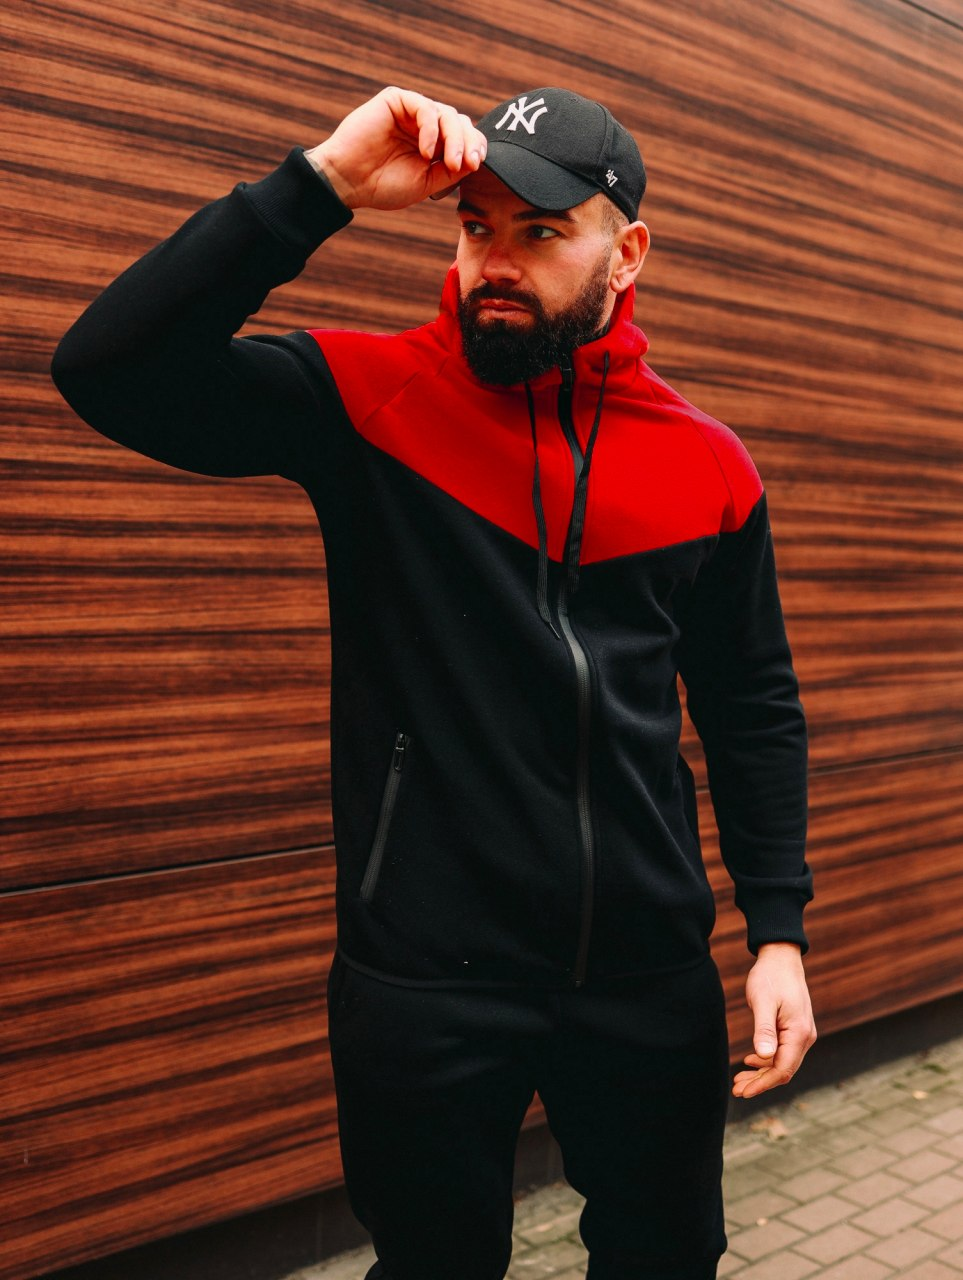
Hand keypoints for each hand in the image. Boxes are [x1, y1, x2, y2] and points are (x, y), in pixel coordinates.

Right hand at [306, 86, 486, 210]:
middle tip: (467, 164)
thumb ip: (452, 171)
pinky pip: (425, 108)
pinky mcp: (397, 100)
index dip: (475, 148)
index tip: (475, 165)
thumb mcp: (427, 183)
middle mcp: (425, 125)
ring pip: (447, 114)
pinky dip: (431, 130)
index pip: (464, 138)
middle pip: (460, 123)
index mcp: (434, 144)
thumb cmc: (383, 185)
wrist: (350, 182)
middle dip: (469, 143)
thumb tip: (478, 160)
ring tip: (449, 163)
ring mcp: (411, 112)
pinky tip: (426, 152)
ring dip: (454, 139)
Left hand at [732, 942, 815, 1098]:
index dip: (763, 1084)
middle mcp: (805, 1038)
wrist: (781, 957)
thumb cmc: (770, 977)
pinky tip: (750, 1061)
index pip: (783, 1070)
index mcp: (799, 1034)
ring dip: (761, 1073)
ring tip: (739, 1080)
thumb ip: (764, 1029)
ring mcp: (802, 1034)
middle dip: (760, 1082)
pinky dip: (766, 1060)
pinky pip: (782, 1052)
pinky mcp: (795, 1030)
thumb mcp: (763, 1002)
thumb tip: (764, 1057)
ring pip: (782, 1063)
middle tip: (736, 1090)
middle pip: (783, 1070)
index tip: (743, 1092)